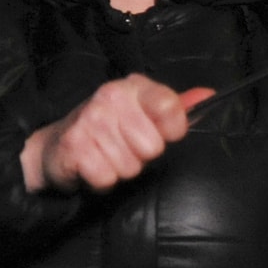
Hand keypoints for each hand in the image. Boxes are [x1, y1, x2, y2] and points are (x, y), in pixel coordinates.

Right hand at [21, 75, 212, 192]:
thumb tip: (209, 96)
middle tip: (124, 148)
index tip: (161, 133)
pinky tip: (93, 166)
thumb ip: (177, 107)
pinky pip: (107, 178)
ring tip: (107, 156)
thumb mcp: (144, 113)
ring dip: (120, 169)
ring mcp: (90, 120)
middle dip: (141, 156)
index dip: (172, 130)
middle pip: (153, 147)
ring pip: (131, 166)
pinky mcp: (74, 146)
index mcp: (134, 86)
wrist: (58, 145)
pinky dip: (102, 181)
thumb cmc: (110, 129)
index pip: (171, 108)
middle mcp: (111, 97)